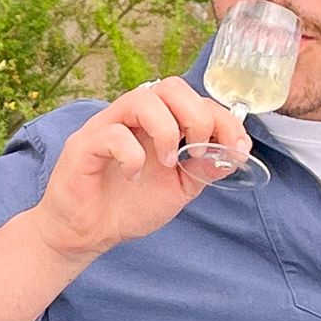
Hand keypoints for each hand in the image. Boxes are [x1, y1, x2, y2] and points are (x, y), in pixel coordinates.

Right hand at [28, 79, 252, 261]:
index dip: (222, 118)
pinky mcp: (83, 145)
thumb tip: (233, 152)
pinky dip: (132, 155)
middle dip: (197, 116)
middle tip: (197, 151)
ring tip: (168, 163)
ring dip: (166, 130)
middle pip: (170, 87)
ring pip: (142, 98)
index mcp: (157, 123)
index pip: (194, 99)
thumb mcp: (179, 188)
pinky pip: (112, 134)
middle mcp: (132, 117)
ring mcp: (106, 127)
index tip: (237, 148)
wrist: (88, 234)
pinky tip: (133, 176)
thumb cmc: (128, 206)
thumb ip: (203, 168)